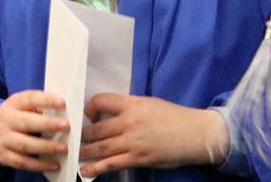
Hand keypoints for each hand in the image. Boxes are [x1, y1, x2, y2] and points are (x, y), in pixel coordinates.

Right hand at [0, 90, 69, 171]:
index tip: (63, 103)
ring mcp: (4, 139)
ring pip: (25, 144)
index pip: (29, 99)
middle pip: (26, 122)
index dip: (45, 100)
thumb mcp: (19, 106)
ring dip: (46, 147)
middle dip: (47, 124)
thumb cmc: (12, 118)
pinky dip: (39, 165)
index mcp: (13, 104)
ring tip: (63, 148)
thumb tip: (62, 114)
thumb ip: (37, 107)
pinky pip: (22, 162)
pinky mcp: (4, 156)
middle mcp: (6, 120)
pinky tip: (54, 164)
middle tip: (66, 126)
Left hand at [78, 94, 228, 176]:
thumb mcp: (147, 103)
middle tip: (75, 137)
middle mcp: (129, 122)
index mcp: (131, 104)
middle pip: (96, 128)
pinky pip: (112, 163)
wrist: (195, 134)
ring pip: (100, 147)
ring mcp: (133, 142)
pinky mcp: (138, 159)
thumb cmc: (173, 117)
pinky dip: (96, 167)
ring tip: (75, 152)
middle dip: (83, 134)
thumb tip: (108, 114)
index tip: (88, 115)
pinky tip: (86, 170)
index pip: (100, 101)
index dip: (89, 108)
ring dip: (85, 151)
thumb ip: (127, 107)